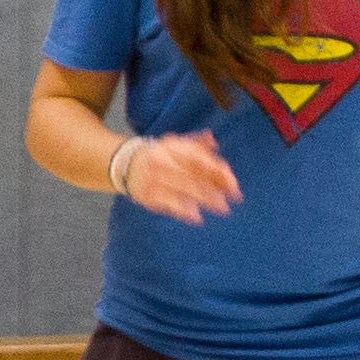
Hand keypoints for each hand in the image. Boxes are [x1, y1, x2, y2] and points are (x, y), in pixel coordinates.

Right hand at [120, 131, 241, 221]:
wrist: (125, 163)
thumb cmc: (159, 154)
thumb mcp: (175, 143)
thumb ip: (196, 144)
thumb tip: (214, 142)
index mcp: (172, 147)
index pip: (199, 159)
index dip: (217, 170)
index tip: (233, 182)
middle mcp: (163, 162)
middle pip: (194, 176)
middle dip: (215, 189)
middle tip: (234, 198)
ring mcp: (154, 179)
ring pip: (184, 191)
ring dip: (205, 200)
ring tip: (222, 207)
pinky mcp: (148, 195)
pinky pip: (169, 204)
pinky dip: (184, 211)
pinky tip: (197, 217)